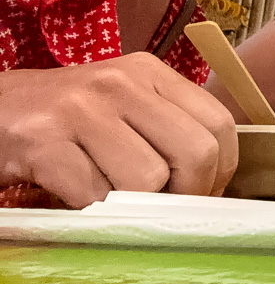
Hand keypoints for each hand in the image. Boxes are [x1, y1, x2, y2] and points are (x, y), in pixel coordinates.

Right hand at [0, 54, 238, 208]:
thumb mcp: (125, 103)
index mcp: (150, 72)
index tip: (203, 193)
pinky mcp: (43, 142)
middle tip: (165, 208)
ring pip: (148, 179)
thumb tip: (214, 183)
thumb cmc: (69, 116)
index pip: (219, 123)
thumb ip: (169, 128)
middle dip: (188, 194)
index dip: (220, 170)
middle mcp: (121, 84)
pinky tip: (79, 197)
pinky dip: (94, 211)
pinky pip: (95, 195)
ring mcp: (81, 110)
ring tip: (114, 198)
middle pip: (195, 153)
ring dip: (136, 205)